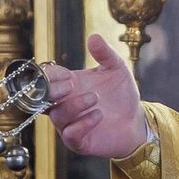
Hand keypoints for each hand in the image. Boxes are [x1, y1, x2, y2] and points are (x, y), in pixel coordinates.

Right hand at [45, 34, 149, 158]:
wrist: (135, 120)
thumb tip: (94, 37)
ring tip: (95, 98)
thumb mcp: (117, 69)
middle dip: (52, 91)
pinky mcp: (78, 141)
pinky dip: (82, 124)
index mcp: (69, 84)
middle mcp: (64, 103)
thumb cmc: (121, 94)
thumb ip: (105, 54)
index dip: (50, 75)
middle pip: (42, 97)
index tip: (68, 75)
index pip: (47, 77)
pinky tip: (98, 115)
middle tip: (72, 86)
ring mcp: (69, 123)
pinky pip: (70, 135)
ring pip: (57, 115)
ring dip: (74, 106)